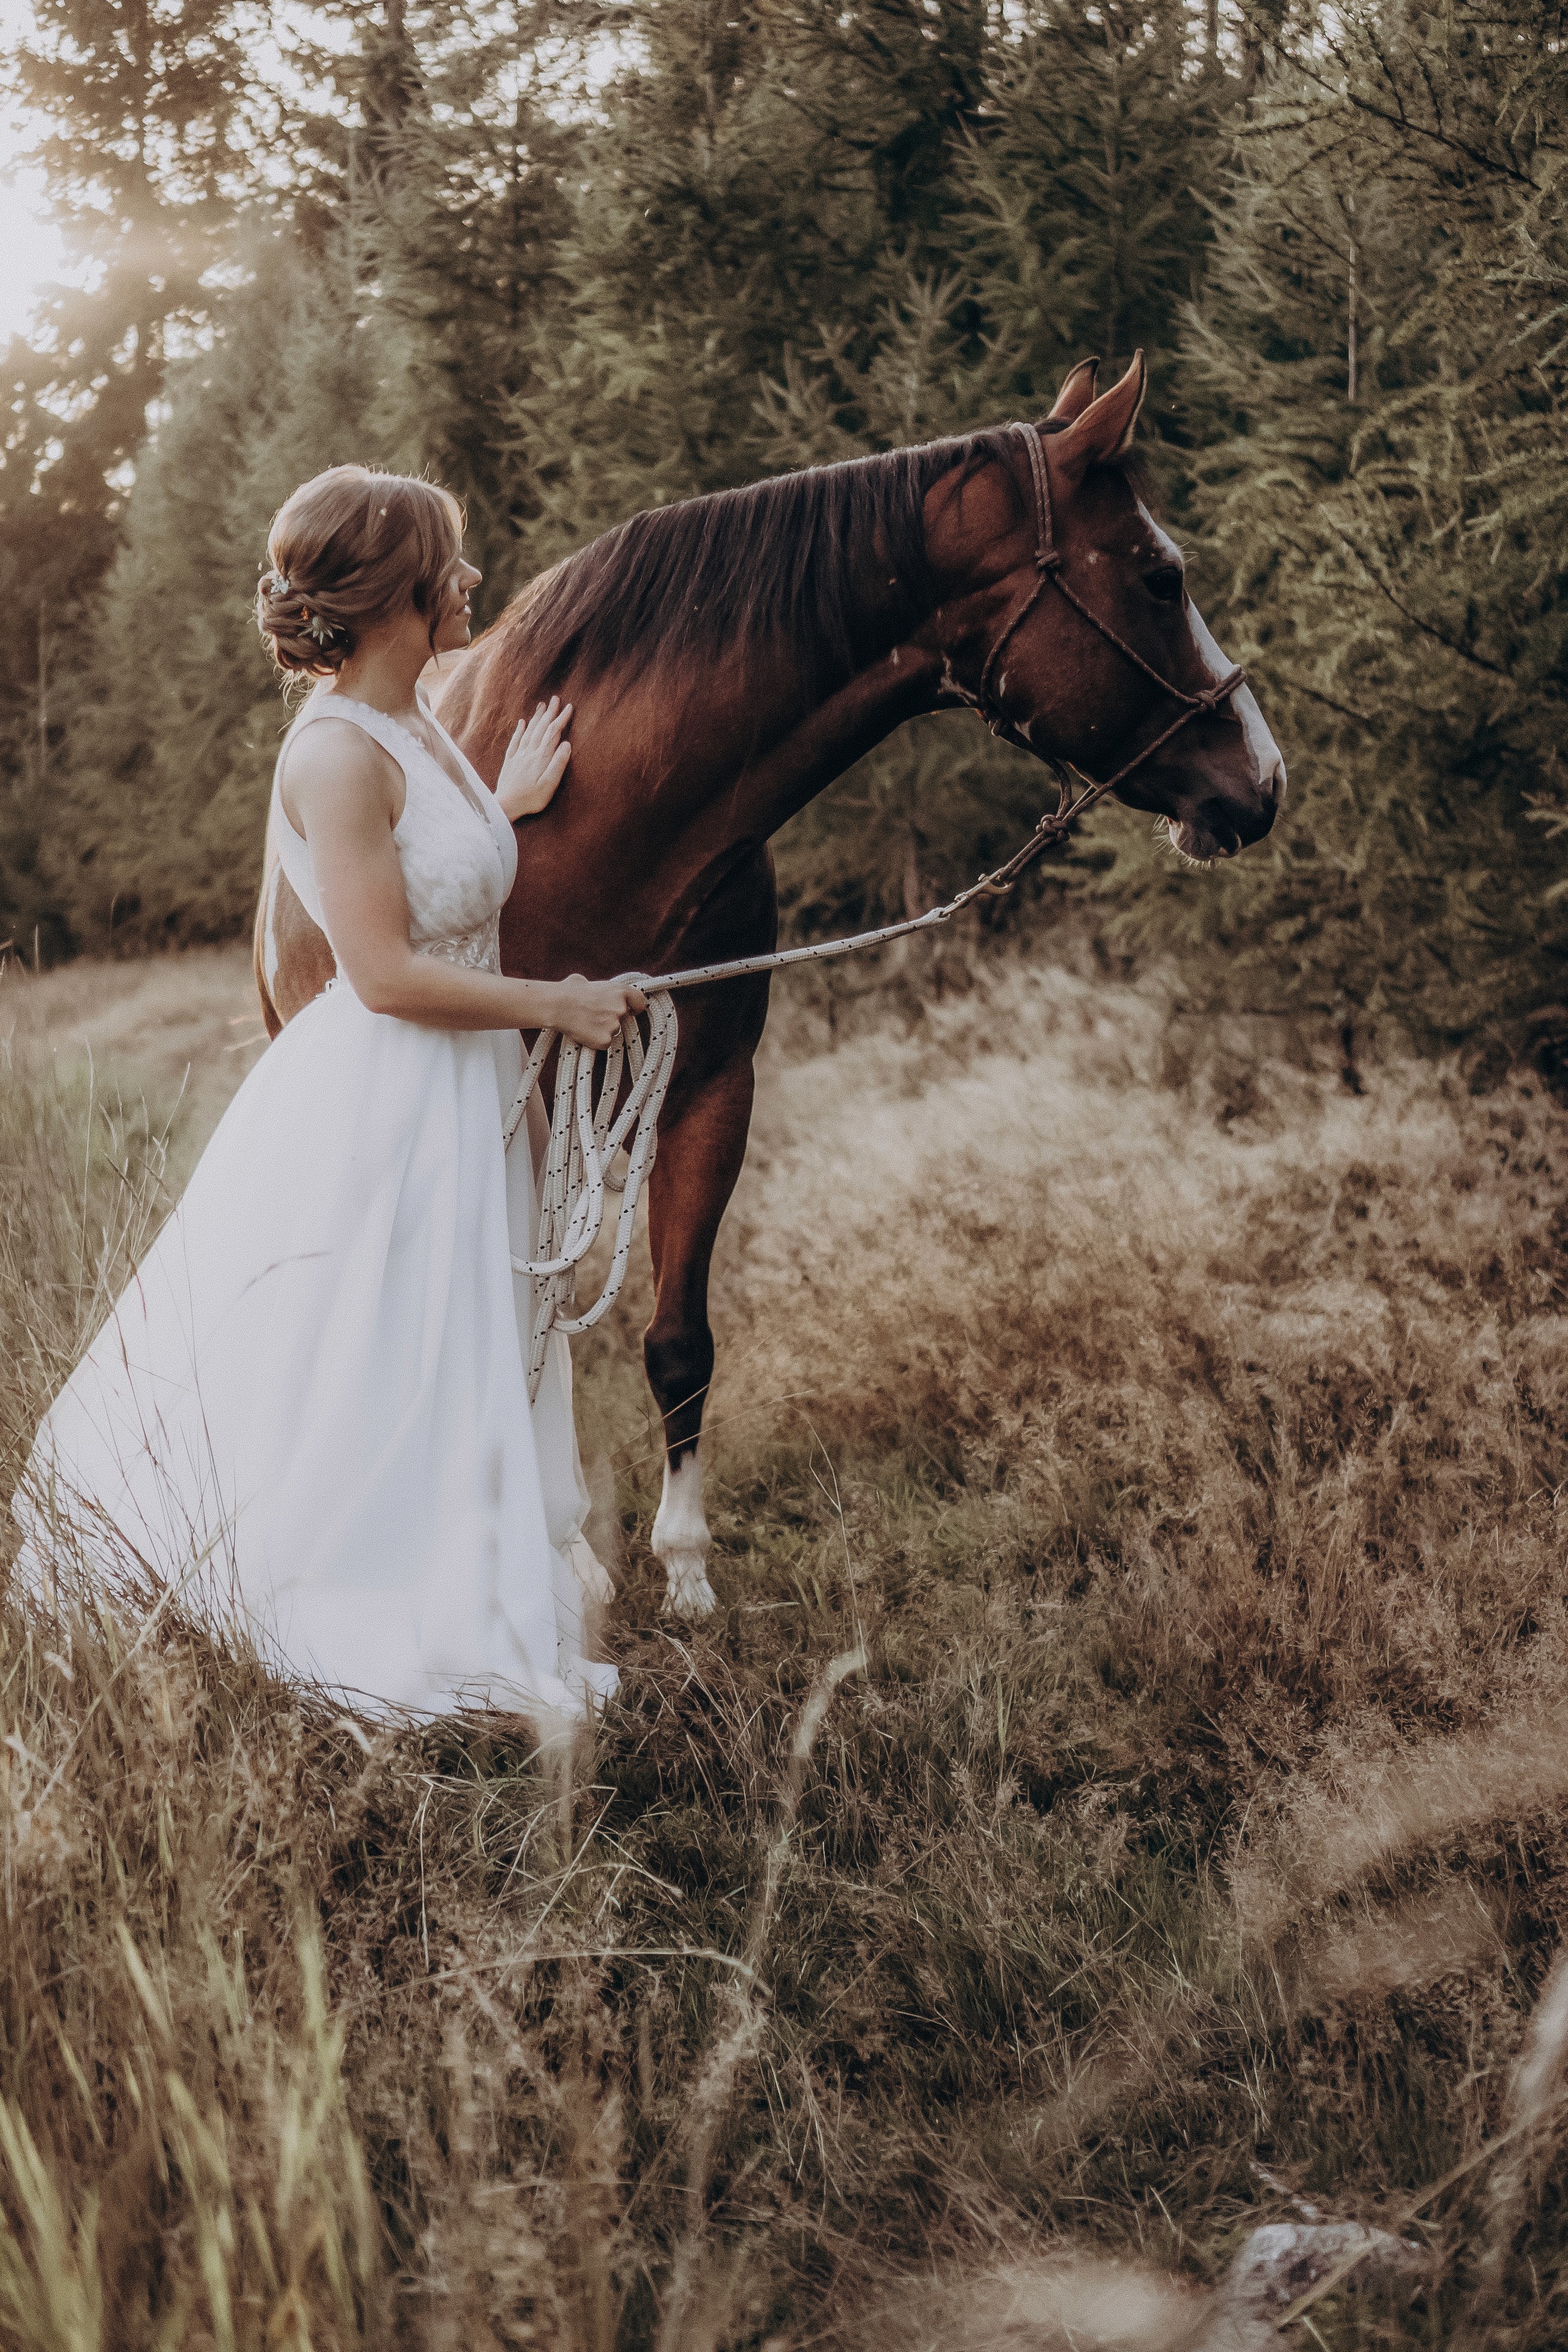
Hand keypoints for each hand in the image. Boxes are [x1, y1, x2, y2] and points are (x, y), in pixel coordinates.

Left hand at [497, 697, 572, 820]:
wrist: (505, 805)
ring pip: (529, 731)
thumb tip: (566, 744)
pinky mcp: (510, 761)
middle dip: (549, 713)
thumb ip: (558, 763)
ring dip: (536, 718)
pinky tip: (522, 722)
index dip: (561, 719)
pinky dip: (519, 730)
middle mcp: (529, 752)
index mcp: (541, 757)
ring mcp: (518, 756)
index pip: (553, 732)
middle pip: (541, 728)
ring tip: (542, 706)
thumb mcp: (549, 784)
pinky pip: (515, 741)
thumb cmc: (531, 798)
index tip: (569, 707)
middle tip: (555, 699)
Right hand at [552, 974, 648, 1050]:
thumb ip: (595, 987)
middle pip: (623, 1019)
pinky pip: (603, 1043)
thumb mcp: (584, 981)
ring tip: (584, 1023)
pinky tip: (583, 1033)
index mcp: (620, 991)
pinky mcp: (605, 1040)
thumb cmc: (567, 991)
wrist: (557, 1006)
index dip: (634, 1007)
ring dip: (602, 1030)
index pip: (640, 1002)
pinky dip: (594, 1041)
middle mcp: (621, 1009)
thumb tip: (587, 986)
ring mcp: (614, 1026)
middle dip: (611, 1019)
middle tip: (593, 1017)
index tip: (630, 1011)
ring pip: (612, 1031)